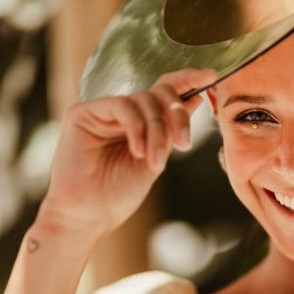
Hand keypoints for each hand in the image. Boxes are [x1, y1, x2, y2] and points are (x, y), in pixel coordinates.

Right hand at [38, 67, 216, 238]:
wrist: (88, 216)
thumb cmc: (117, 195)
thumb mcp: (156, 159)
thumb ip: (171, 130)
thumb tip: (196, 97)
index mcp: (139, 123)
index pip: (164, 91)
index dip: (187, 80)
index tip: (211, 77)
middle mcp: (120, 113)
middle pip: (159, 92)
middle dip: (177, 115)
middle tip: (185, 144)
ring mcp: (101, 111)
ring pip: (143, 101)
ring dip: (157, 132)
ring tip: (155, 163)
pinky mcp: (83, 113)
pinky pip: (121, 106)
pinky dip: (136, 128)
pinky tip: (138, 152)